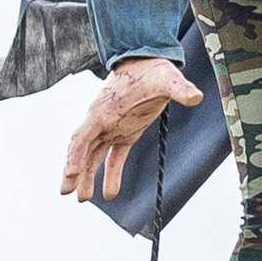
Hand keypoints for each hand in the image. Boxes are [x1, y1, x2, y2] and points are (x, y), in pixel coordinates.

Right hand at [60, 57, 203, 202]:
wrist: (148, 60)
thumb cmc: (153, 69)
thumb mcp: (167, 78)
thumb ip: (179, 89)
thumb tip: (195, 96)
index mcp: (104, 109)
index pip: (83, 135)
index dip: (76, 155)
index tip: (71, 174)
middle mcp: (102, 120)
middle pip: (81, 148)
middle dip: (73, 170)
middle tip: (66, 192)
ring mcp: (111, 127)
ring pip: (93, 155)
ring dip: (87, 176)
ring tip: (84, 199)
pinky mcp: (124, 132)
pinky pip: (113, 157)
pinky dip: (111, 174)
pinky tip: (110, 193)